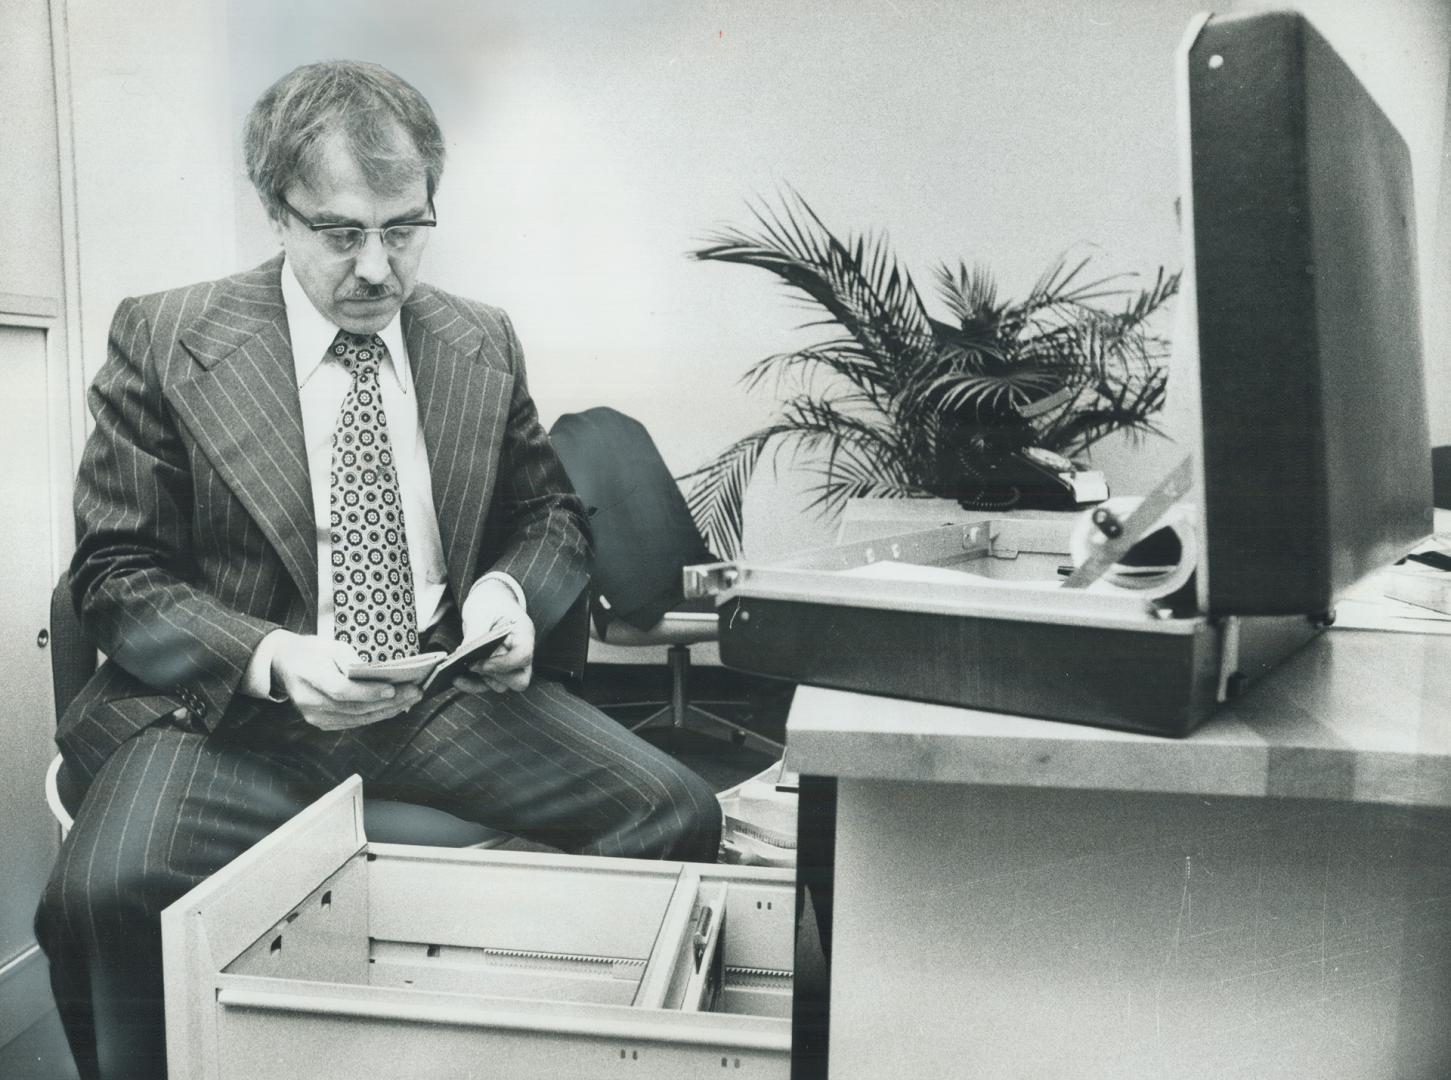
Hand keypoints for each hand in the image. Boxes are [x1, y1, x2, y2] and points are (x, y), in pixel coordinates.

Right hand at [270, 632, 422, 729]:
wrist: (287, 665)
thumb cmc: (313, 651)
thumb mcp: (330, 645)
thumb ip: (351, 659)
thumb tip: (378, 673)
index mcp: (309, 676)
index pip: (340, 689)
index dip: (367, 692)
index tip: (392, 689)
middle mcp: (310, 701)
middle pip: (354, 706)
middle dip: (389, 701)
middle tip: (415, 692)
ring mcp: (315, 716)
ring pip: (358, 717)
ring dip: (388, 710)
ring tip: (411, 698)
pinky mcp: (322, 723)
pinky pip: (354, 722)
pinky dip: (376, 714)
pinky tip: (395, 707)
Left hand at [456, 578, 534, 693]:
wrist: (490, 601)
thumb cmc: (490, 602)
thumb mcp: (481, 611)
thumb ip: (475, 633)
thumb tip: (462, 654)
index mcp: (524, 634)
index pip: (523, 656)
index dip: (502, 664)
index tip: (478, 662)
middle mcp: (520, 654)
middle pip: (518, 680)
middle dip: (494, 677)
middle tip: (472, 665)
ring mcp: (509, 664)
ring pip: (501, 686)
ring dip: (480, 681)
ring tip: (457, 670)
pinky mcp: (494, 670)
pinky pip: (486, 685)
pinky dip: (472, 685)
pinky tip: (456, 678)